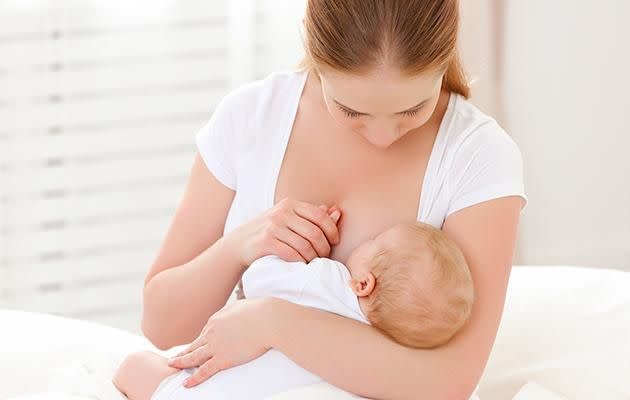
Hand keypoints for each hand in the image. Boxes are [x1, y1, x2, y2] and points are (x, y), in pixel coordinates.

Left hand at [166, 297, 276, 387]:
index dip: (200, 341)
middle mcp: (212, 333)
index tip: (197, 347)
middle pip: (195, 345)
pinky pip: (204, 371)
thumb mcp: (242, 306)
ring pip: (193, 357)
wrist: (268, 320)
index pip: (205, 333)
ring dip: (181, 362)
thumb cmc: (261, 311)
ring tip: (172, 366)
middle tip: (174, 358)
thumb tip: (236, 314)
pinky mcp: (223, 359)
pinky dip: (194, 378)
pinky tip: (186, 384)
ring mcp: (216, 346)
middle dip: (184, 352)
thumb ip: (234, 312)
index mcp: (217, 319)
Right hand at [225, 198, 340, 267]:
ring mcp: (273, 226)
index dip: (332, 229)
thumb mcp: (288, 219)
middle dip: (324, 248)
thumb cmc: (269, 232)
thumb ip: (312, 216)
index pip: (320, 215)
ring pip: (305, 245)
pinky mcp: (266, 241)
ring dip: (313, 258)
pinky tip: (301, 265)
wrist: (238, 243)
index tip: (334, 241)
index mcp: (290, 204)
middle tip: (324, 257)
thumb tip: (338, 212)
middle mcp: (282, 212)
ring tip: (313, 263)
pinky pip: (292, 254)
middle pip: (315, 232)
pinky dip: (301, 262)